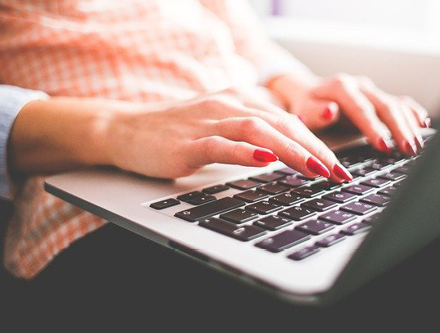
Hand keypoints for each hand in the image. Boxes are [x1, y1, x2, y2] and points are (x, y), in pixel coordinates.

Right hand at [97, 90, 352, 181]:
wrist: (127, 129)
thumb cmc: (175, 132)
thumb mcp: (218, 126)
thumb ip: (249, 133)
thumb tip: (282, 151)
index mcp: (238, 100)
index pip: (287, 120)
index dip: (316, 142)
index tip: (338, 166)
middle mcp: (227, 105)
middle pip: (280, 123)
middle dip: (314, 148)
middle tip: (338, 173)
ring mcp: (207, 122)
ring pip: (257, 130)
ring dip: (290, 150)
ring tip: (315, 168)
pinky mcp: (188, 142)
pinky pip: (221, 145)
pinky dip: (244, 151)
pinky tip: (264, 159)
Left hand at [268, 73, 429, 155]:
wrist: (306, 91)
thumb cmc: (304, 106)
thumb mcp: (302, 111)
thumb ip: (315, 113)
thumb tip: (330, 111)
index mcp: (340, 88)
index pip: (361, 109)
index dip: (373, 128)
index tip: (383, 146)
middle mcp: (359, 86)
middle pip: (384, 106)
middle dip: (398, 129)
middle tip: (408, 149)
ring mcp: (370, 90)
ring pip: (395, 105)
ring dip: (408, 125)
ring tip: (415, 146)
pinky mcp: (377, 97)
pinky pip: (399, 102)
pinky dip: (411, 112)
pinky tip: (422, 124)